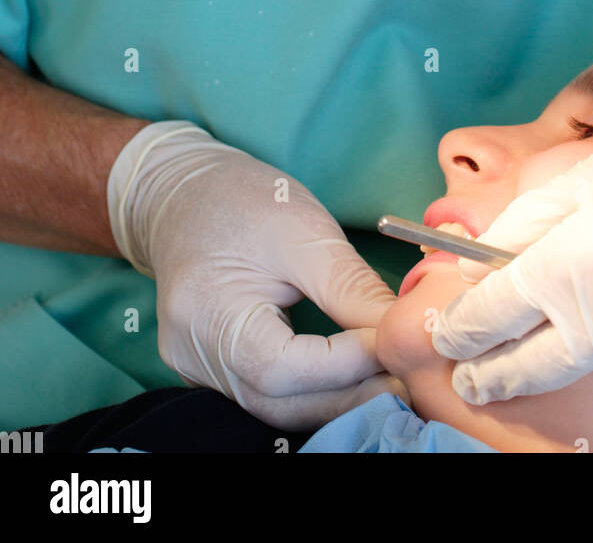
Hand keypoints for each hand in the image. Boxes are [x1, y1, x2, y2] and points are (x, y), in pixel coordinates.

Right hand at [107, 122, 406, 428]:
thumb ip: (351, 289)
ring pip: (274, 404)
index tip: (392, 345)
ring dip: (333, 397)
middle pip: (278, 400)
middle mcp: (193, 355)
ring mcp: (197, 368)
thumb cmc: (244, 201)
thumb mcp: (305, 232)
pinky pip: (264, 393)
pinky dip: (309, 389)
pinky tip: (348, 374)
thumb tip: (397, 332)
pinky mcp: (210, 368)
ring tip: (385, 375)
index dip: (344, 365)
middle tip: (403, 374)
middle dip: (347, 392)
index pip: (282, 369)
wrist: (186, 192)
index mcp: (207, 314)